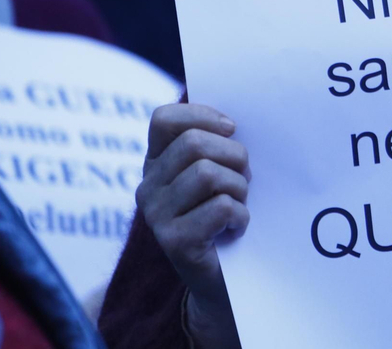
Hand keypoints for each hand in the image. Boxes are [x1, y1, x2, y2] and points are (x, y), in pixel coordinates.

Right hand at [136, 103, 249, 348]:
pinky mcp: (174, 242)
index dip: (202, 116)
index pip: (164, 119)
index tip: (231, 129)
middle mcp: (148, 187)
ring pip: (208, 174)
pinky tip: (236, 227)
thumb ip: (214, 142)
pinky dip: (240, 215)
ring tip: (239, 204)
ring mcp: (157, 215)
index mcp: (155, 162)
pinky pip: (220, 207)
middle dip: (233, 155)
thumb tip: (230, 119)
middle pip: (194, 143)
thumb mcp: (217, 169)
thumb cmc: (225, 211)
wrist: (223, 276)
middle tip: (244, 178)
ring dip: (239, 187)